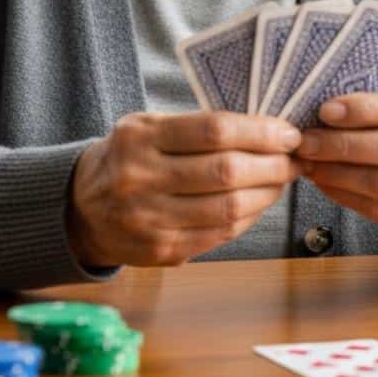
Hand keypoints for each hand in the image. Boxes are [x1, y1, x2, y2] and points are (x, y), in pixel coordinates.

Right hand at [66, 112, 301, 266]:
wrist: (81, 208)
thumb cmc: (128, 157)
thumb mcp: (148, 126)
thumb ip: (197, 125)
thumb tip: (266, 129)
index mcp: (140, 137)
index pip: (213, 130)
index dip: (259, 131)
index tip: (288, 132)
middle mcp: (141, 178)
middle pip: (225, 171)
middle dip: (273, 164)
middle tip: (296, 157)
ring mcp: (149, 219)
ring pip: (228, 208)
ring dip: (267, 193)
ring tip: (283, 179)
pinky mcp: (160, 251)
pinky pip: (219, 235)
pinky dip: (249, 217)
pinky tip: (259, 202)